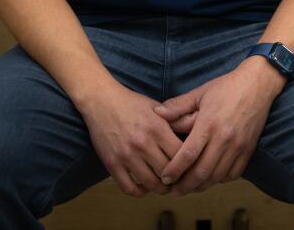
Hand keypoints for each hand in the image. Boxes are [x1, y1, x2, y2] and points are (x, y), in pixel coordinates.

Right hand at [77, 83, 182, 197]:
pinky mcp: (112, 164)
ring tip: (164, 186)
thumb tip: (191, 138)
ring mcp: (127, 155)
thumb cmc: (132, 103)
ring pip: (151, 184)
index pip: (181, 154)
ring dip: (160, 189)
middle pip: (168, 172)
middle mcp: (143, 143)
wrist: (102, 101)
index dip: (188, 163)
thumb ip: (173, 123)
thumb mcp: (157, 109)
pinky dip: (140, 192)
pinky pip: (129, 188)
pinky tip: (144, 187)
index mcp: (157, 128)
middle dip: (177, 179)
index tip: (190, 167)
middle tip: (180, 181)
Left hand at [152, 57, 284, 193]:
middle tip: (173, 192)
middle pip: (202, 172)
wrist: (258, 84)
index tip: (164, 178)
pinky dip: (220, 180)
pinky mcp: (248, 150)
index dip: (174, 170)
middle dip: (185, 186)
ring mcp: (238, 146)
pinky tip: (210, 178)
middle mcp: (224, 138)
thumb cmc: (227, 87)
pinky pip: (233, 174)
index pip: (188, 154)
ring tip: (189, 188)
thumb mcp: (200, 93)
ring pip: (217, 176)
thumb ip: (178, 106)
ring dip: (202, 186)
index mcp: (209, 123)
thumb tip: (156, 113)